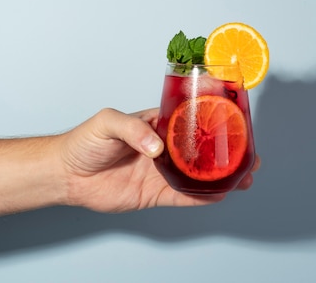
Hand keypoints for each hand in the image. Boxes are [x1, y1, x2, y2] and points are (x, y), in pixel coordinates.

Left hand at [58, 108, 259, 212]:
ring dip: (221, 176)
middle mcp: (164, 147)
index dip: (215, 120)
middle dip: (227, 151)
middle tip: (249, 155)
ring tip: (244, 177)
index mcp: (158, 124)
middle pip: (203, 148)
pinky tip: (220, 195)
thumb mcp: (107, 122)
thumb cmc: (85, 141)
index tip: (236, 121)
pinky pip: (183, 196)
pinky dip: (202, 197)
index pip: (192, 119)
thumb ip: (133, 129)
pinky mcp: (154, 193)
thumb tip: (156, 147)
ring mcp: (161, 171)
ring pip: (198, 174)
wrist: (66, 174)